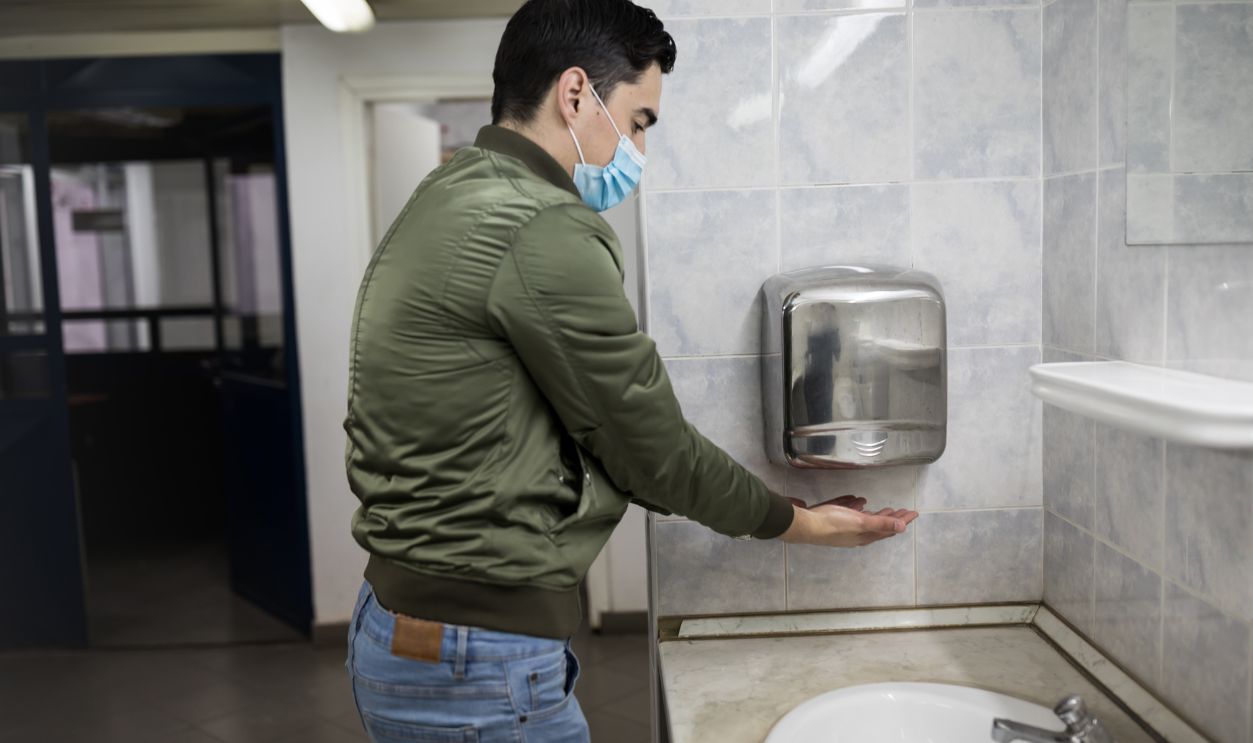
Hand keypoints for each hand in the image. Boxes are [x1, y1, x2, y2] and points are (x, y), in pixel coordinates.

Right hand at [779, 495, 917, 547]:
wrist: (805, 526)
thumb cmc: (832, 524)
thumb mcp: (860, 522)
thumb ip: (880, 524)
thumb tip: (902, 527)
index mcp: (865, 536)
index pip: (889, 529)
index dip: (902, 521)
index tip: (914, 513)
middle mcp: (857, 535)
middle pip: (879, 527)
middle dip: (892, 518)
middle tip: (904, 511)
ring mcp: (845, 530)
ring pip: (866, 523)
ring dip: (877, 516)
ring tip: (886, 510)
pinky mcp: (835, 523)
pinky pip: (852, 516)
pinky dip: (859, 510)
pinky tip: (858, 503)